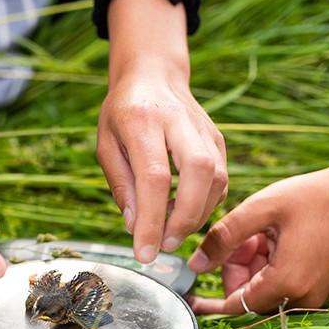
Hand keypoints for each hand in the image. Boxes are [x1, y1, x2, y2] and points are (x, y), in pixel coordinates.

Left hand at [97, 61, 227, 263]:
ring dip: (197, 214)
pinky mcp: (218, 139)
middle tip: (166, 245)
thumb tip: (134, 227)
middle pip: (198, 172)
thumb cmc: (122, 113)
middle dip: (185, 217)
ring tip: (172, 233)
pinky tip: (185, 214)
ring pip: (217, 177)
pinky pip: (222, 179)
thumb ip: (121, 185)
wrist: (153, 75)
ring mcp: (205, 129)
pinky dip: (207, 204)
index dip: (151, 220)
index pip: (154, 177)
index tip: (144, 253)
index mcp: (144, 121)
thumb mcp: (106, 145)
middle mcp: (180, 122)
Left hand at [187, 163, 328, 314]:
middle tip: (247, 235)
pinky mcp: (323, 289)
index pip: (235, 304)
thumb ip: (223, 237)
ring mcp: (316, 296)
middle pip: (250, 295)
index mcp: (287, 283)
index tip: (192, 296)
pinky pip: (286, 284)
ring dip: (256, 263)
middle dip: (239, 267)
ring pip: (266, 288)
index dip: (211, 299)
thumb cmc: (316, 197)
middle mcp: (303, 298)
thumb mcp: (261, 209)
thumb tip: (196, 265)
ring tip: (268, 230)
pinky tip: (281, 237)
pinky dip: (274, 265)